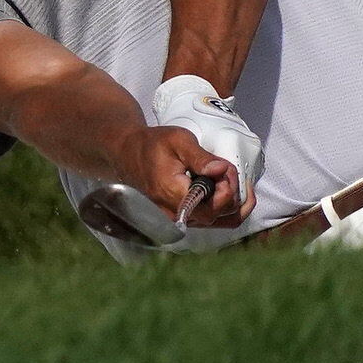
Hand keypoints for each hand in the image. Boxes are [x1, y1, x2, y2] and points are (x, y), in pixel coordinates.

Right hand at [151, 74, 263, 220]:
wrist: (129, 153)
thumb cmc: (152, 144)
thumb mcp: (177, 140)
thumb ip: (201, 157)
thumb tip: (221, 170)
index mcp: (174, 195)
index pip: (213, 205)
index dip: (228, 188)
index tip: (226, 167)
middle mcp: (176, 213)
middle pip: (219, 215)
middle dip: (231, 192)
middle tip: (227, 169)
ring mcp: (178, 218)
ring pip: (218, 221)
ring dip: (232, 202)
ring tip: (232, 179)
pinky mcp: (182, 216)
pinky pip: (210, 220)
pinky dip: (225, 208)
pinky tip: (229, 191)